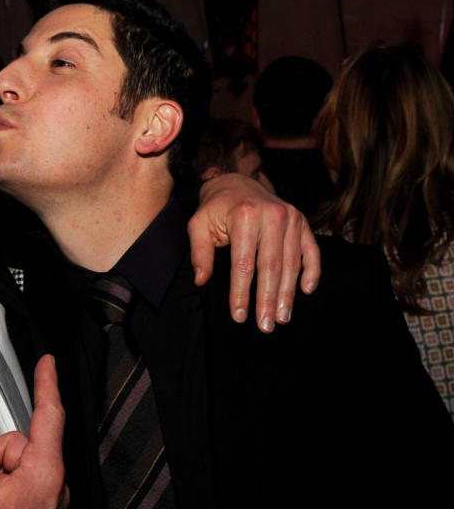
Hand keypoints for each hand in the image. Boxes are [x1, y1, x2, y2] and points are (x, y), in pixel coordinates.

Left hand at [188, 173, 320, 331]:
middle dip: (267, 300)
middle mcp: (272, 215)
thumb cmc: (215, 209)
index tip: (239, 317)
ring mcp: (291, 217)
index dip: (241, 293)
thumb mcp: (198, 226)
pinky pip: (311, 250)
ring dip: (287, 293)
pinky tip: (306, 291)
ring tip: (282, 317)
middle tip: (266, 326)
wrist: (236, 182)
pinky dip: (311, 271)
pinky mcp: (302, 221)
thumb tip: (201, 281)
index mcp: (245, 216)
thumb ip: (200, 253)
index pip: (244, 264)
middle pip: (271, 267)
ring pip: (291, 263)